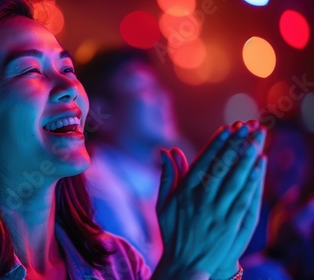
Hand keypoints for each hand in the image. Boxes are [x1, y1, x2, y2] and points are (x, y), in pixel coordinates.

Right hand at [152, 121, 266, 278]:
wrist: (184, 264)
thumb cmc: (173, 232)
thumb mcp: (162, 204)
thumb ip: (166, 176)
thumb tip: (166, 151)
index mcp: (184, 193)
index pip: (204, 162)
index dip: (217, 144)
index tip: (228, 128)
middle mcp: (201, 200)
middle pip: (222, 167)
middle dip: (236, 144)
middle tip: (248, 126)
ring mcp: (218, 213)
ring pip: (235, 179)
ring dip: (247, 157)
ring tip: (257, 139)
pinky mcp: (231, 225)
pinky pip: (244, 199)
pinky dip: (253, 180)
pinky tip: (260, 165)